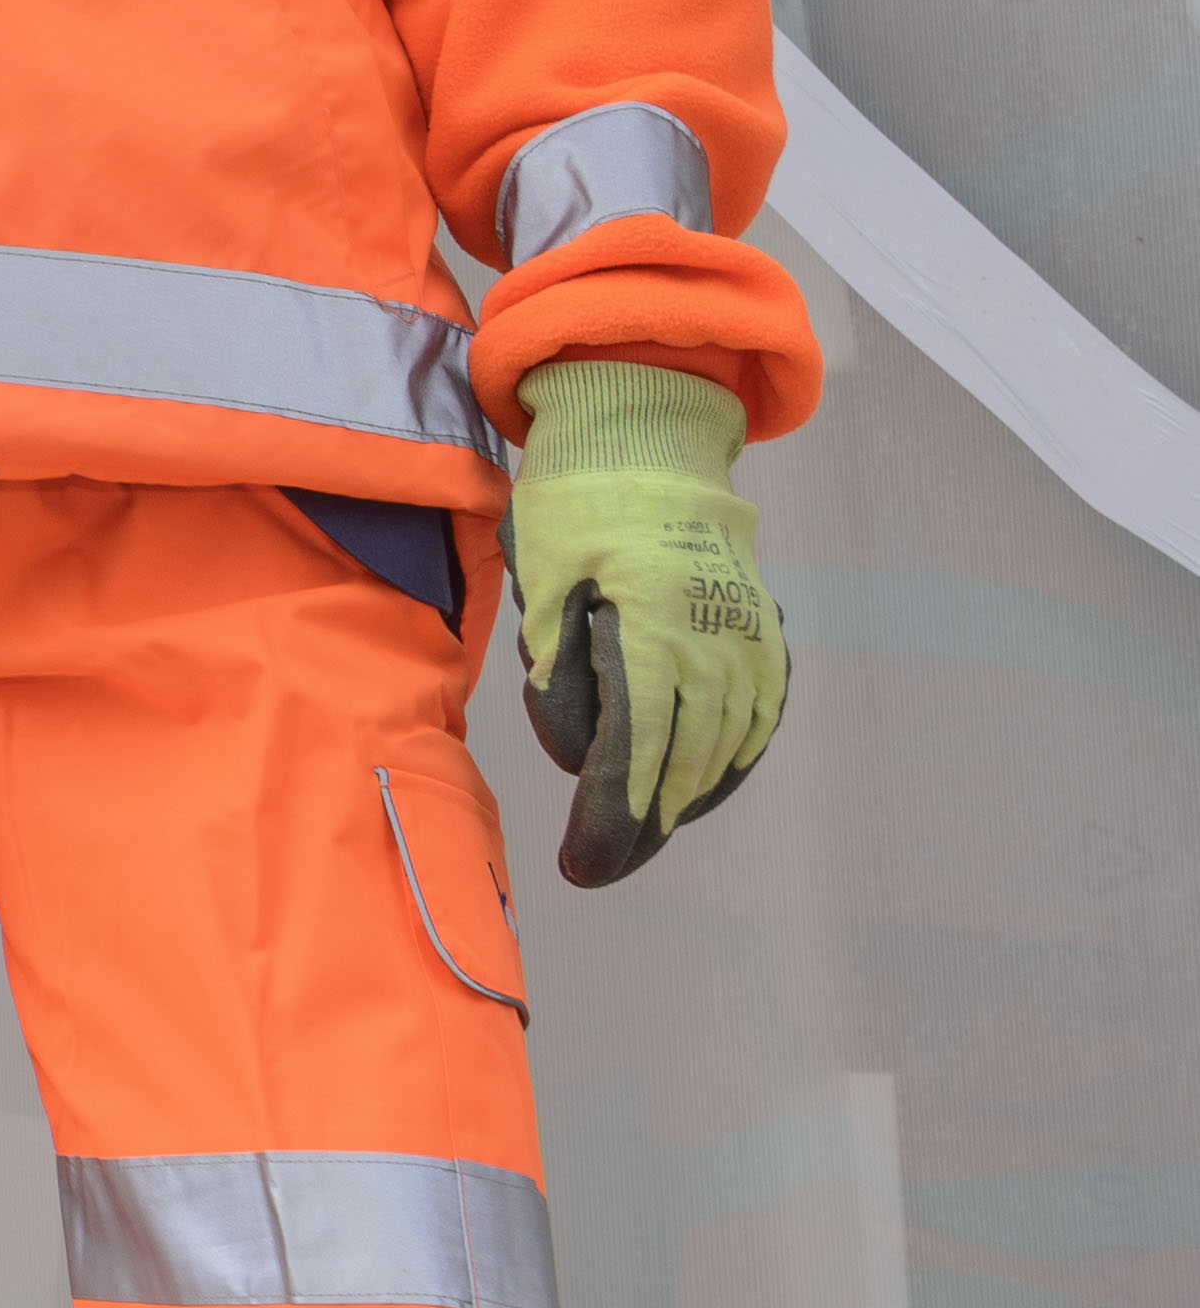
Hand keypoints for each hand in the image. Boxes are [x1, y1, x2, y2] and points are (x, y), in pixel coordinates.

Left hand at [506, 359, 784, 886]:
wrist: (644, 442)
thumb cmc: (574, 508)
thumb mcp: (543, 583)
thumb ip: (559, 673)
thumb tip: (580, 757)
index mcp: (655, 627)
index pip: (637, 751)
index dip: (611, 817)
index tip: (584, 865)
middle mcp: (717, 639)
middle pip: (686, 759)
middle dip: (642, 820)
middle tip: (602, 863)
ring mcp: (751, 635)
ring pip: (728, 744)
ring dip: (688, 794)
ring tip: (643, 831)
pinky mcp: (764, 628)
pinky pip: (758, 713)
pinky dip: (729, 756)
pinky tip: (699, 782)